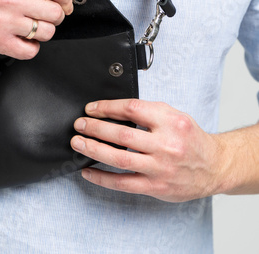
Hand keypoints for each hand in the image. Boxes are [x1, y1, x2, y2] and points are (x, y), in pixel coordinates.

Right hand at [0, 0, 72, 59]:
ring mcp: (3, 22)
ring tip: (29, 28)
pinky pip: (30, 51)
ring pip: (45, 32)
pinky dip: (30, 48)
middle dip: (55, 17)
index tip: (64, 3)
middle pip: (54, 13)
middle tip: (43, 16)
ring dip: (42, 32)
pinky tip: (22, 40)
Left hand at [70, 99, 224, 201]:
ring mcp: (160, 168)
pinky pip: (122, 183)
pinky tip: (87, 171)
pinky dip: (102, 177)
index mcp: (171, 122)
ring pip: (119, 159)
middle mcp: (166, 145)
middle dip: (95, 128)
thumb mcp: (174, 117)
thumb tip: (111, 110)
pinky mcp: (156, 187)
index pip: (132, 109)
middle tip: (79, 125)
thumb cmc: (190, 139)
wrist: (215, 166)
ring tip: (78, 143)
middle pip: (122, 135)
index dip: (107, 107)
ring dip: (94, 149)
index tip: (91, 109)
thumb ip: (148, 112)